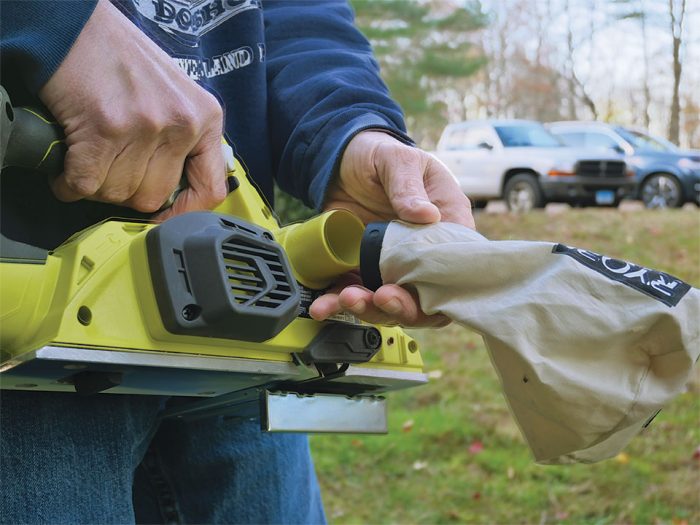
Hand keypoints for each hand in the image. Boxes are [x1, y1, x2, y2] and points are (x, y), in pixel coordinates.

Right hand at [39, 0, 226, 218]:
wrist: (76, 27)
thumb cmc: (122, 60)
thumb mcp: (176, 96)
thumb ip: (186, 141)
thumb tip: (184, 194)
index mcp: (205, 118)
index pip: (211, 189)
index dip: (184, 214)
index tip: (164, 218)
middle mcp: (181, 123)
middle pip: (153, 197)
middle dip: (125, 191)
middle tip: (110, 167)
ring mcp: (145, 127)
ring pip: (117, 193)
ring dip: (96, 184)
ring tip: (89, 155)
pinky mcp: (104, 130)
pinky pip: (85, 185)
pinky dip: (69, 183)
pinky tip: (68, 165)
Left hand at [310, 130, 474, 326]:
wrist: (342, 159)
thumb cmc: (383, 155)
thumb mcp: (399, 160)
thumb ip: (409, 186)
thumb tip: (427, 214)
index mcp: (446, 226)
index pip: (457, 269)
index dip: (442, 290)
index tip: (418, 292)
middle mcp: (423, 254)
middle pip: (424, 299)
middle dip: (402, 308)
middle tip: (380, 298)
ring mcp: (391, 266)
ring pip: (388, 303)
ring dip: (368, 310)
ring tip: (347, 298)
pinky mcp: (361, 269)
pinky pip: (354, 292)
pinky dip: (337, 304)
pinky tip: (323, 306)